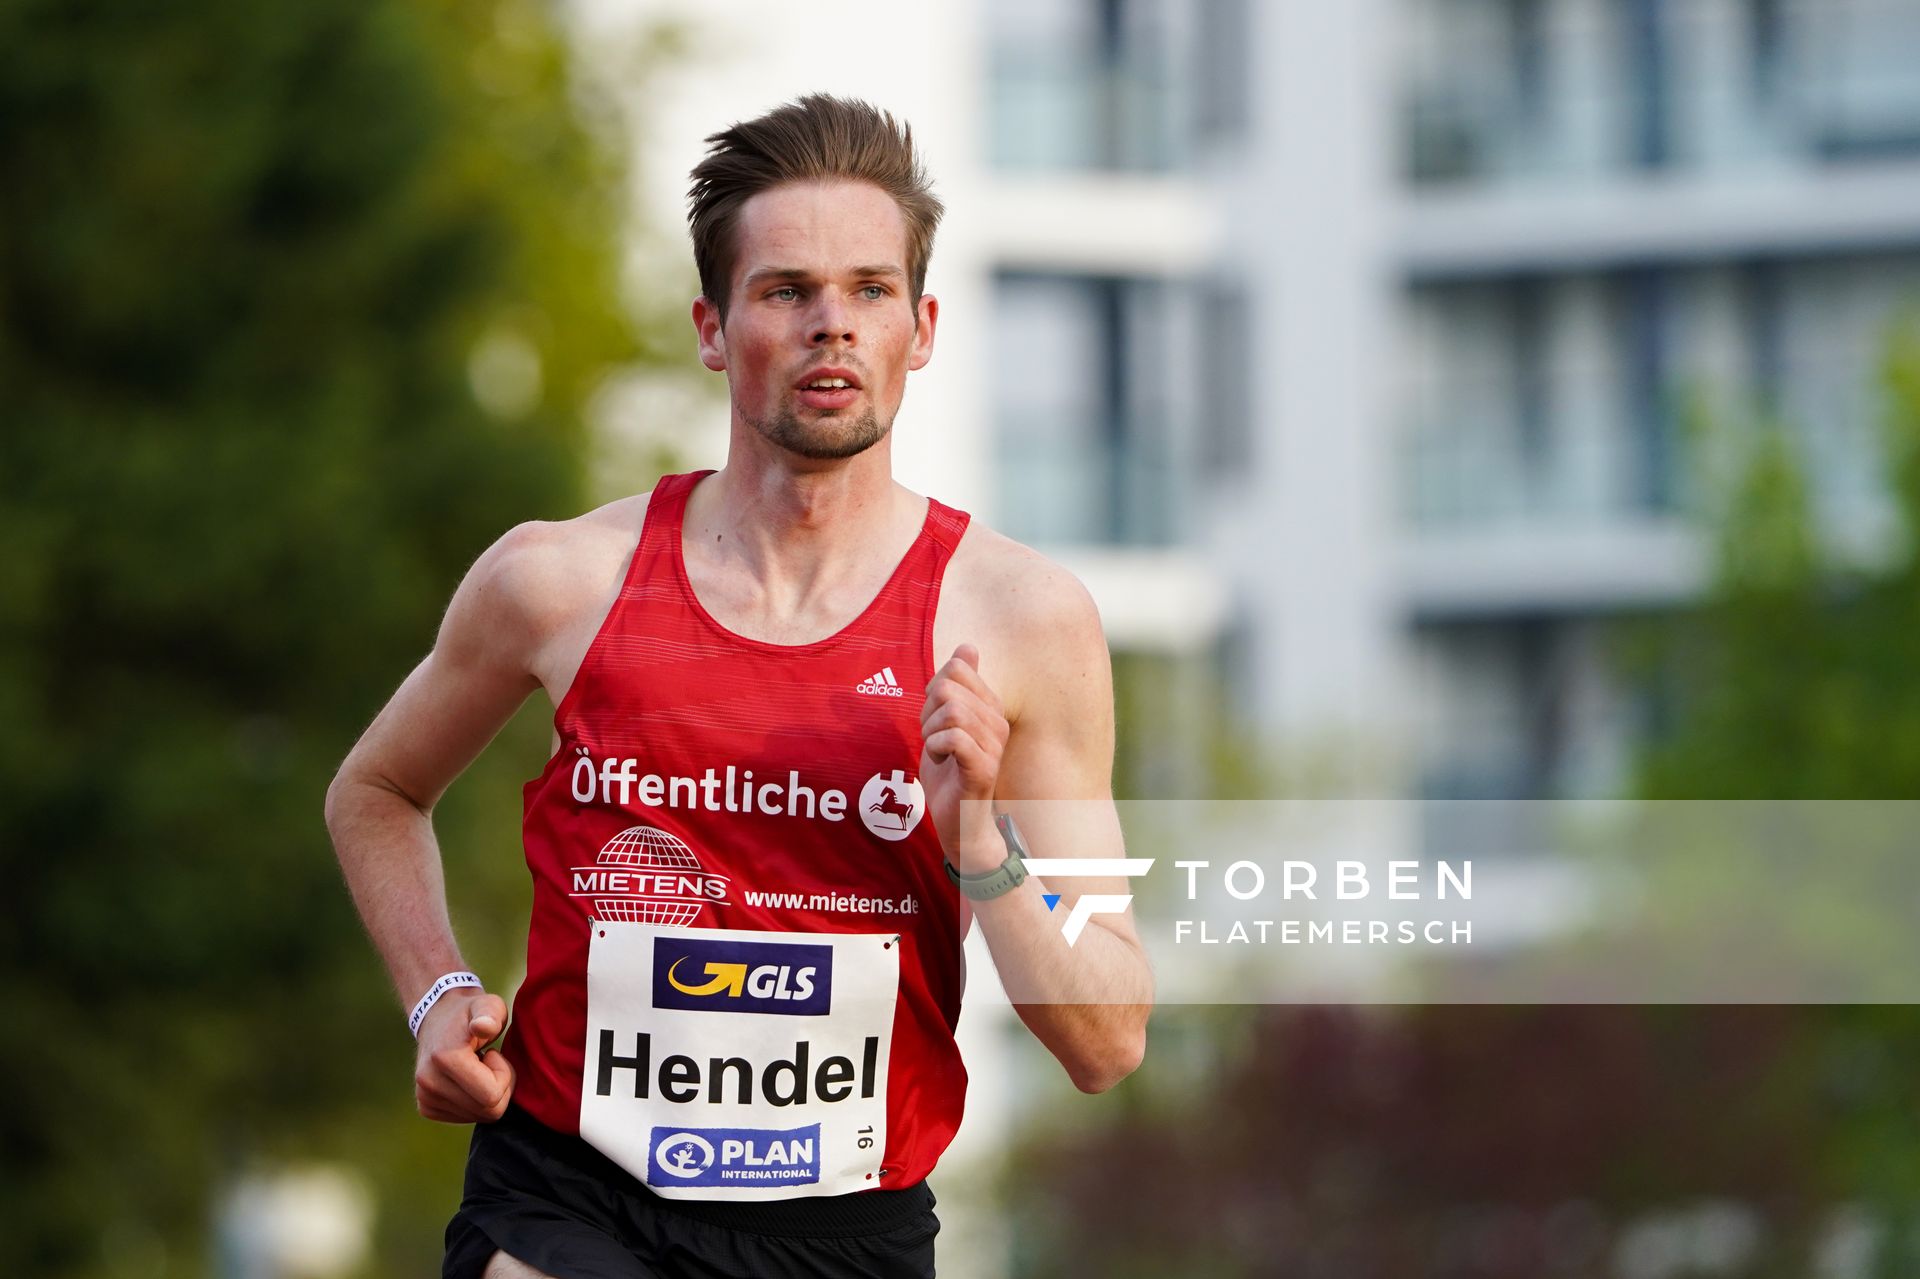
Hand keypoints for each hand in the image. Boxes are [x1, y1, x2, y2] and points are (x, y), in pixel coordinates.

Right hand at [413, 988, 514, 1123]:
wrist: (438, 1017)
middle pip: (488, 1112)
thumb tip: (483, 1027)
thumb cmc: (471, 1012)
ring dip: (487, 1094)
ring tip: (477, 1068)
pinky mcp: (426, 1106)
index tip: (494, 1053)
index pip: (492, 1096)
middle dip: (500, 1087)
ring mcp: (425, 1097)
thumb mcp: (488, 1005)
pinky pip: (465, 1118)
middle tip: (490, 1062)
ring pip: (478, 1116)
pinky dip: (475, 1102)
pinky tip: (468, 1079)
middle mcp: (430, 1082)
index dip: (504, 1075)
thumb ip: (490, 1014)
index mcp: (445, 1059)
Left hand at [919, 644, 1009, 871]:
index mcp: (991, 706)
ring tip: (937, 750)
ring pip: (951, 712)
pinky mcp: (984, 769)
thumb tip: (968, 646)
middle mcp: (998, 721)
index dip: (933, 689)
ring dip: (931, 732)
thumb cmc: (950, 772)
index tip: (934, 718)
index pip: (955, 668)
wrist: (959, 822)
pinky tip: (940, 761)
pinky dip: (935, 747)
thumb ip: (955, 686)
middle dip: (927, 712)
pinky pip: (954, 738)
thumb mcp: (946, 722)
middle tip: (932, 738)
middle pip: (948, 689)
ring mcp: (994, 745)